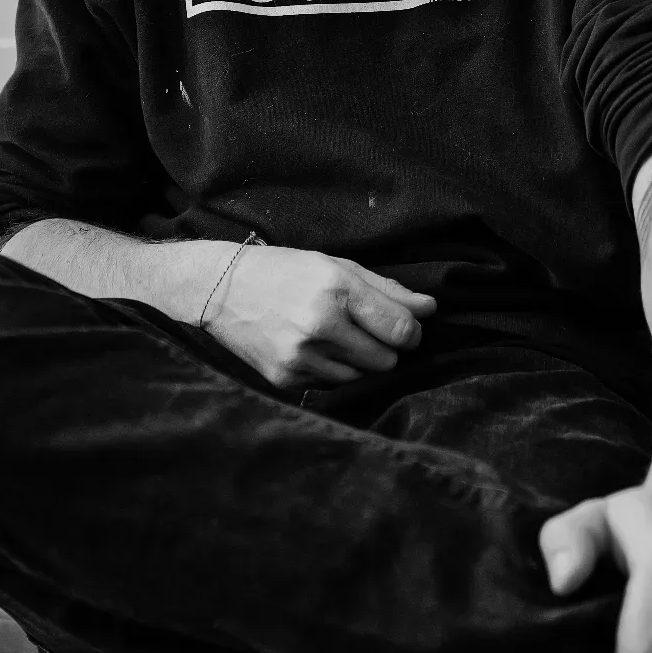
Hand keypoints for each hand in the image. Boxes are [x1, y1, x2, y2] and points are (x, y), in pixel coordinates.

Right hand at [204, 244, 435, 391]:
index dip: (412, 331)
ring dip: (359, 361)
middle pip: (387, 359)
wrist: (220, 290)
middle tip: (364, 329)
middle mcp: (320, 325)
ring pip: (362, 376)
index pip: (401, 329)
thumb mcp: (336, 266)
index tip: (407, 328)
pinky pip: (334, 385)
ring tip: (333, 336)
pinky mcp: (286, 378)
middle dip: (385, 347)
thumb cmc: (285, 271)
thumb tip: (431, 309)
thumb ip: (387, 289)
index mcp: (336, 289)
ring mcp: (301, 356)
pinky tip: (313, 348)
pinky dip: (333, 370)